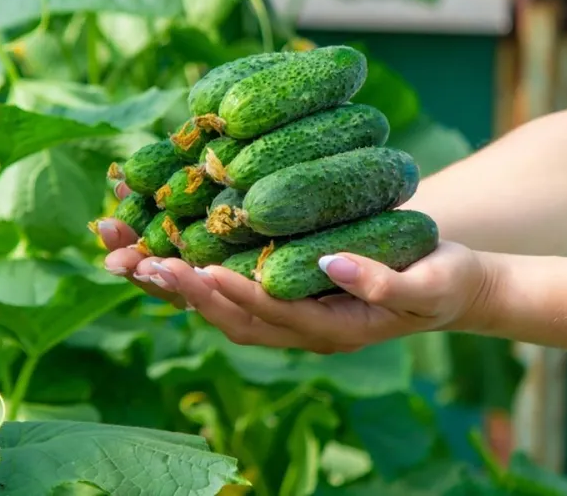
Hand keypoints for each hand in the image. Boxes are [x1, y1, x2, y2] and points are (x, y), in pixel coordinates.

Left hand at [98, 185, 494, 352]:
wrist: (447, 288)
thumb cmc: (444, 283)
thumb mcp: (430, 282)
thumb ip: (385, 281)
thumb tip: (332, 262)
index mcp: (329, 330)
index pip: (268, 316)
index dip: (230, 293)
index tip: (194, 267)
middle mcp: (294, 327)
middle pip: (224, 314)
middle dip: (177, 287)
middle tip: (133, 259)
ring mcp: (281, 310)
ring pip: (213, 300)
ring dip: (166, 275)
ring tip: (119, 247)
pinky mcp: (274, 287)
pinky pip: (222, 278)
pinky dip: (184, 259)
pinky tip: (151, 235)